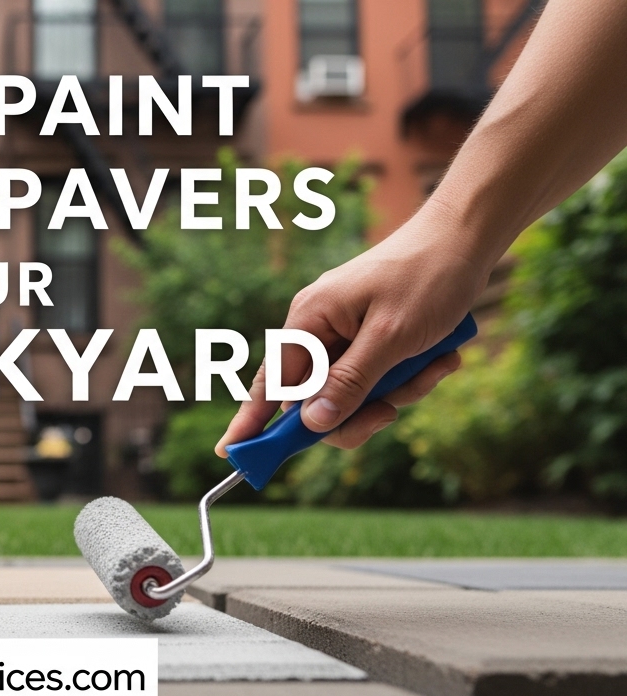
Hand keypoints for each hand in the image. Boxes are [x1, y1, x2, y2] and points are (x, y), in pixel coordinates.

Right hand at [215, 209, 491, 455]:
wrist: (466, 237)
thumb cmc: (428, 277)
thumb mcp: (391, 338)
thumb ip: (349, 383)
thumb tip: (311, 423)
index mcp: (309, 319)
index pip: (271, 383)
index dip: (252, 421)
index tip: (233, 454)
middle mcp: (317, 327)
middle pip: (317, 398)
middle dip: (359, 410)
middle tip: (391, 413)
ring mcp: (344, 332)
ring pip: (354, 392)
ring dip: (396, 391)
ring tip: (433, 366)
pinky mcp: (370, 336)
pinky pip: (377, 376)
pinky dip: (408, 376)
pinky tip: (438, 357)